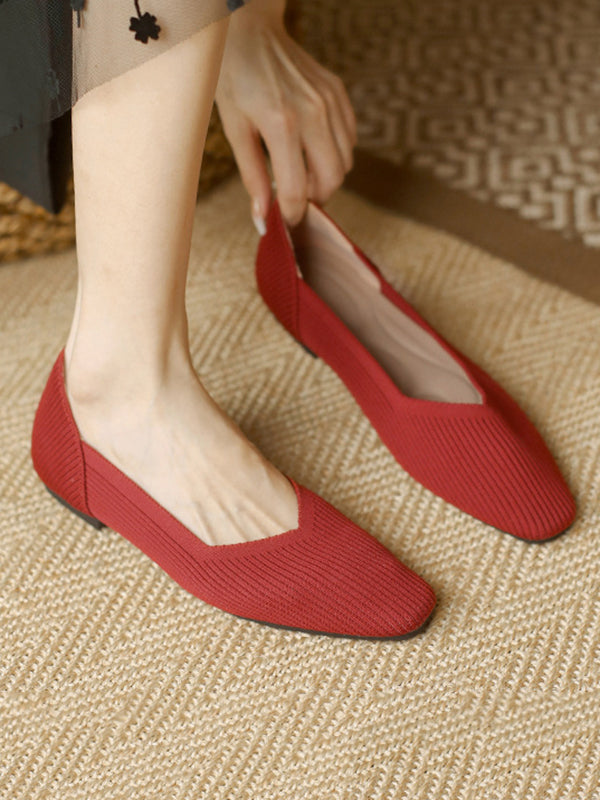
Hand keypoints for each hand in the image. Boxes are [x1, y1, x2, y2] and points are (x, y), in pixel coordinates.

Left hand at [215, 1, 356, 230]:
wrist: (250, 29)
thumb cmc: (234, 77)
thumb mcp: (234, 129)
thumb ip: (252, 177)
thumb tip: (263, 218)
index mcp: (281, 124)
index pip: (298, 189)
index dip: (293, 213)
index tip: (287, 221)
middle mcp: (312, 113)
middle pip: (332, 179)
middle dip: (317, 199)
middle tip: (298, 201)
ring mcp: (329, 101)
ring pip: (345, 162)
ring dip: (327, 178)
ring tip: (304, 175)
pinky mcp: (338, 93)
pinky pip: (349, 138)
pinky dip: (336, 154)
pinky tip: (313, 151)